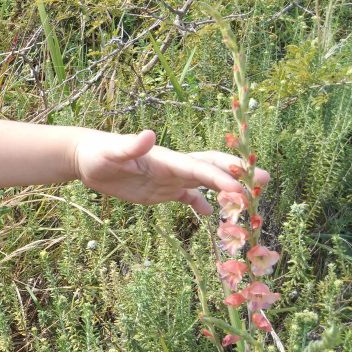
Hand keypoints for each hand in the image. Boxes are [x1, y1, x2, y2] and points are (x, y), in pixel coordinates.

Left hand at [72, 129, 269, 213]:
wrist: (86, 159)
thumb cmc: (98, 153)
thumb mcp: (112, 152)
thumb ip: (131, 145)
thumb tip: (149, 134)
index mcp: (166, 158)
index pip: (199, 167)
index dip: (220, 177)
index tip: (241, 188)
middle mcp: (174, 167)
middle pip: (212, 168)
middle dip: (237, 174)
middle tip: (265, 180)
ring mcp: (170, 178)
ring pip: (205, 182)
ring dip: (227, 190)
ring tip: (249, 201)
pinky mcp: (161, 190)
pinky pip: (187, 197)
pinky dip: (201, 204)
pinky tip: (210, 216)